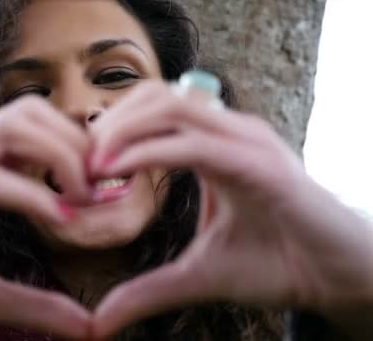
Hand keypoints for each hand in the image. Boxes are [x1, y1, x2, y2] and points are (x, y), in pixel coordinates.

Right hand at [0, 97, 92, 338]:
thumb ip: (35, 304)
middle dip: (77, 143)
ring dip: (59, 157)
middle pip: (30, 111)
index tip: (109, 192)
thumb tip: (87, 325)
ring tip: (83, 200)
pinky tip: (58, 219)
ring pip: (10, 127)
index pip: (36, 131)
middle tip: (102, 190)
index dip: (80, 152)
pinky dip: (29, 193)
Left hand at [89, 81, 372, 337]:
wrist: (334, 278)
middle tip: (79, 164)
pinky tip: (116, 172)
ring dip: (123, 131)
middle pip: (155, 97)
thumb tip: (99, 322)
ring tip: (92, 166)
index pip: (154, 110)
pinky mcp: (260, 162)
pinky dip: (149, 151)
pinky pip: (195, 144)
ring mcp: (246, 141)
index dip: (112, 131)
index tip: (81, 168)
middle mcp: (229, 132)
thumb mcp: (196, 275)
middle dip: (111, 124)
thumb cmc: (274, 264)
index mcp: (214, 146)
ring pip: (171, 107)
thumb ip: (147, 290)